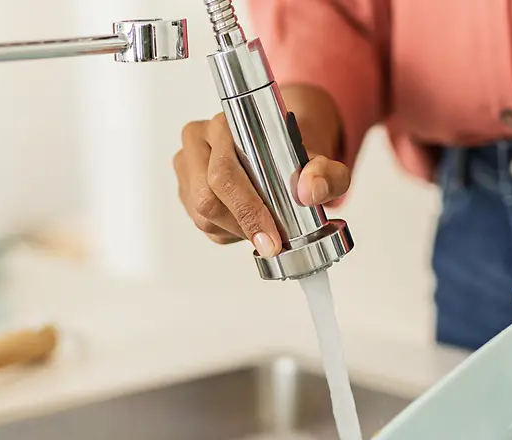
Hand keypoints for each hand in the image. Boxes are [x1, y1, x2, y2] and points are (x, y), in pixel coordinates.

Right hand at [172, 85, 349, 255]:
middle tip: (270, 244)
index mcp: (225, 124)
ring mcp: (186, 165)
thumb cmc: (296, 155)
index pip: (225, 173)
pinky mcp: (184, 187)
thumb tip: (309, 192)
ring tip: (260, 224)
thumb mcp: (325, 164)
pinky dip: (225, 230)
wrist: (282, 151)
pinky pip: (200, 223)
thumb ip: (327, 175)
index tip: (271, 238)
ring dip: (233, 230)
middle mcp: (199, 140)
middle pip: (206, 198)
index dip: (247, 210)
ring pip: (201, 216)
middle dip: (241, 226)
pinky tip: (244, 220)